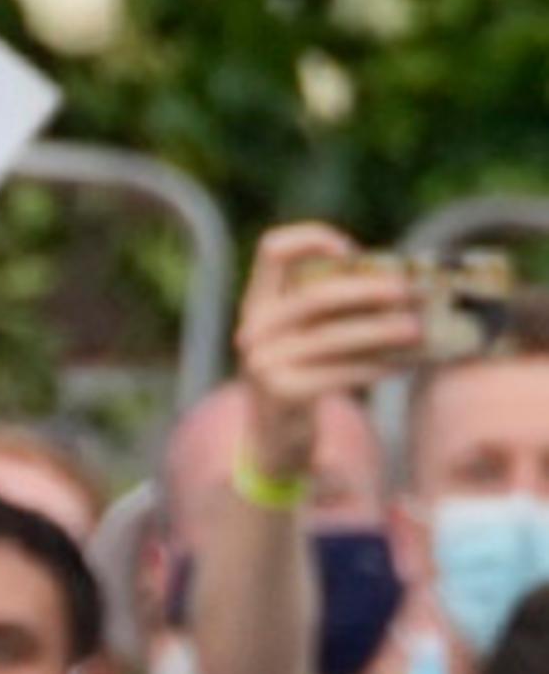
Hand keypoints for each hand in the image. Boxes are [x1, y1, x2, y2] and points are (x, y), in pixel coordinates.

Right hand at [234, 223, 423, 479]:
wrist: (272, 434)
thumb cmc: (302, 372)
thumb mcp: (300, 334)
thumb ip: (329, 308)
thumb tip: (402, 283)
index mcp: (257, 302)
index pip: (272, 250)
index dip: (311, 240)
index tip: (351, 251)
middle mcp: (254, 327)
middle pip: (316, 294)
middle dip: (368, 290)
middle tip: (409, 291)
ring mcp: (264, 362)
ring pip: (334, 336)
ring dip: (383, 330)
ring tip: (420, 329)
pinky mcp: (284, 392)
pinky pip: (343, 372)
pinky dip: (379, 365)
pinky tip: (407, 364)